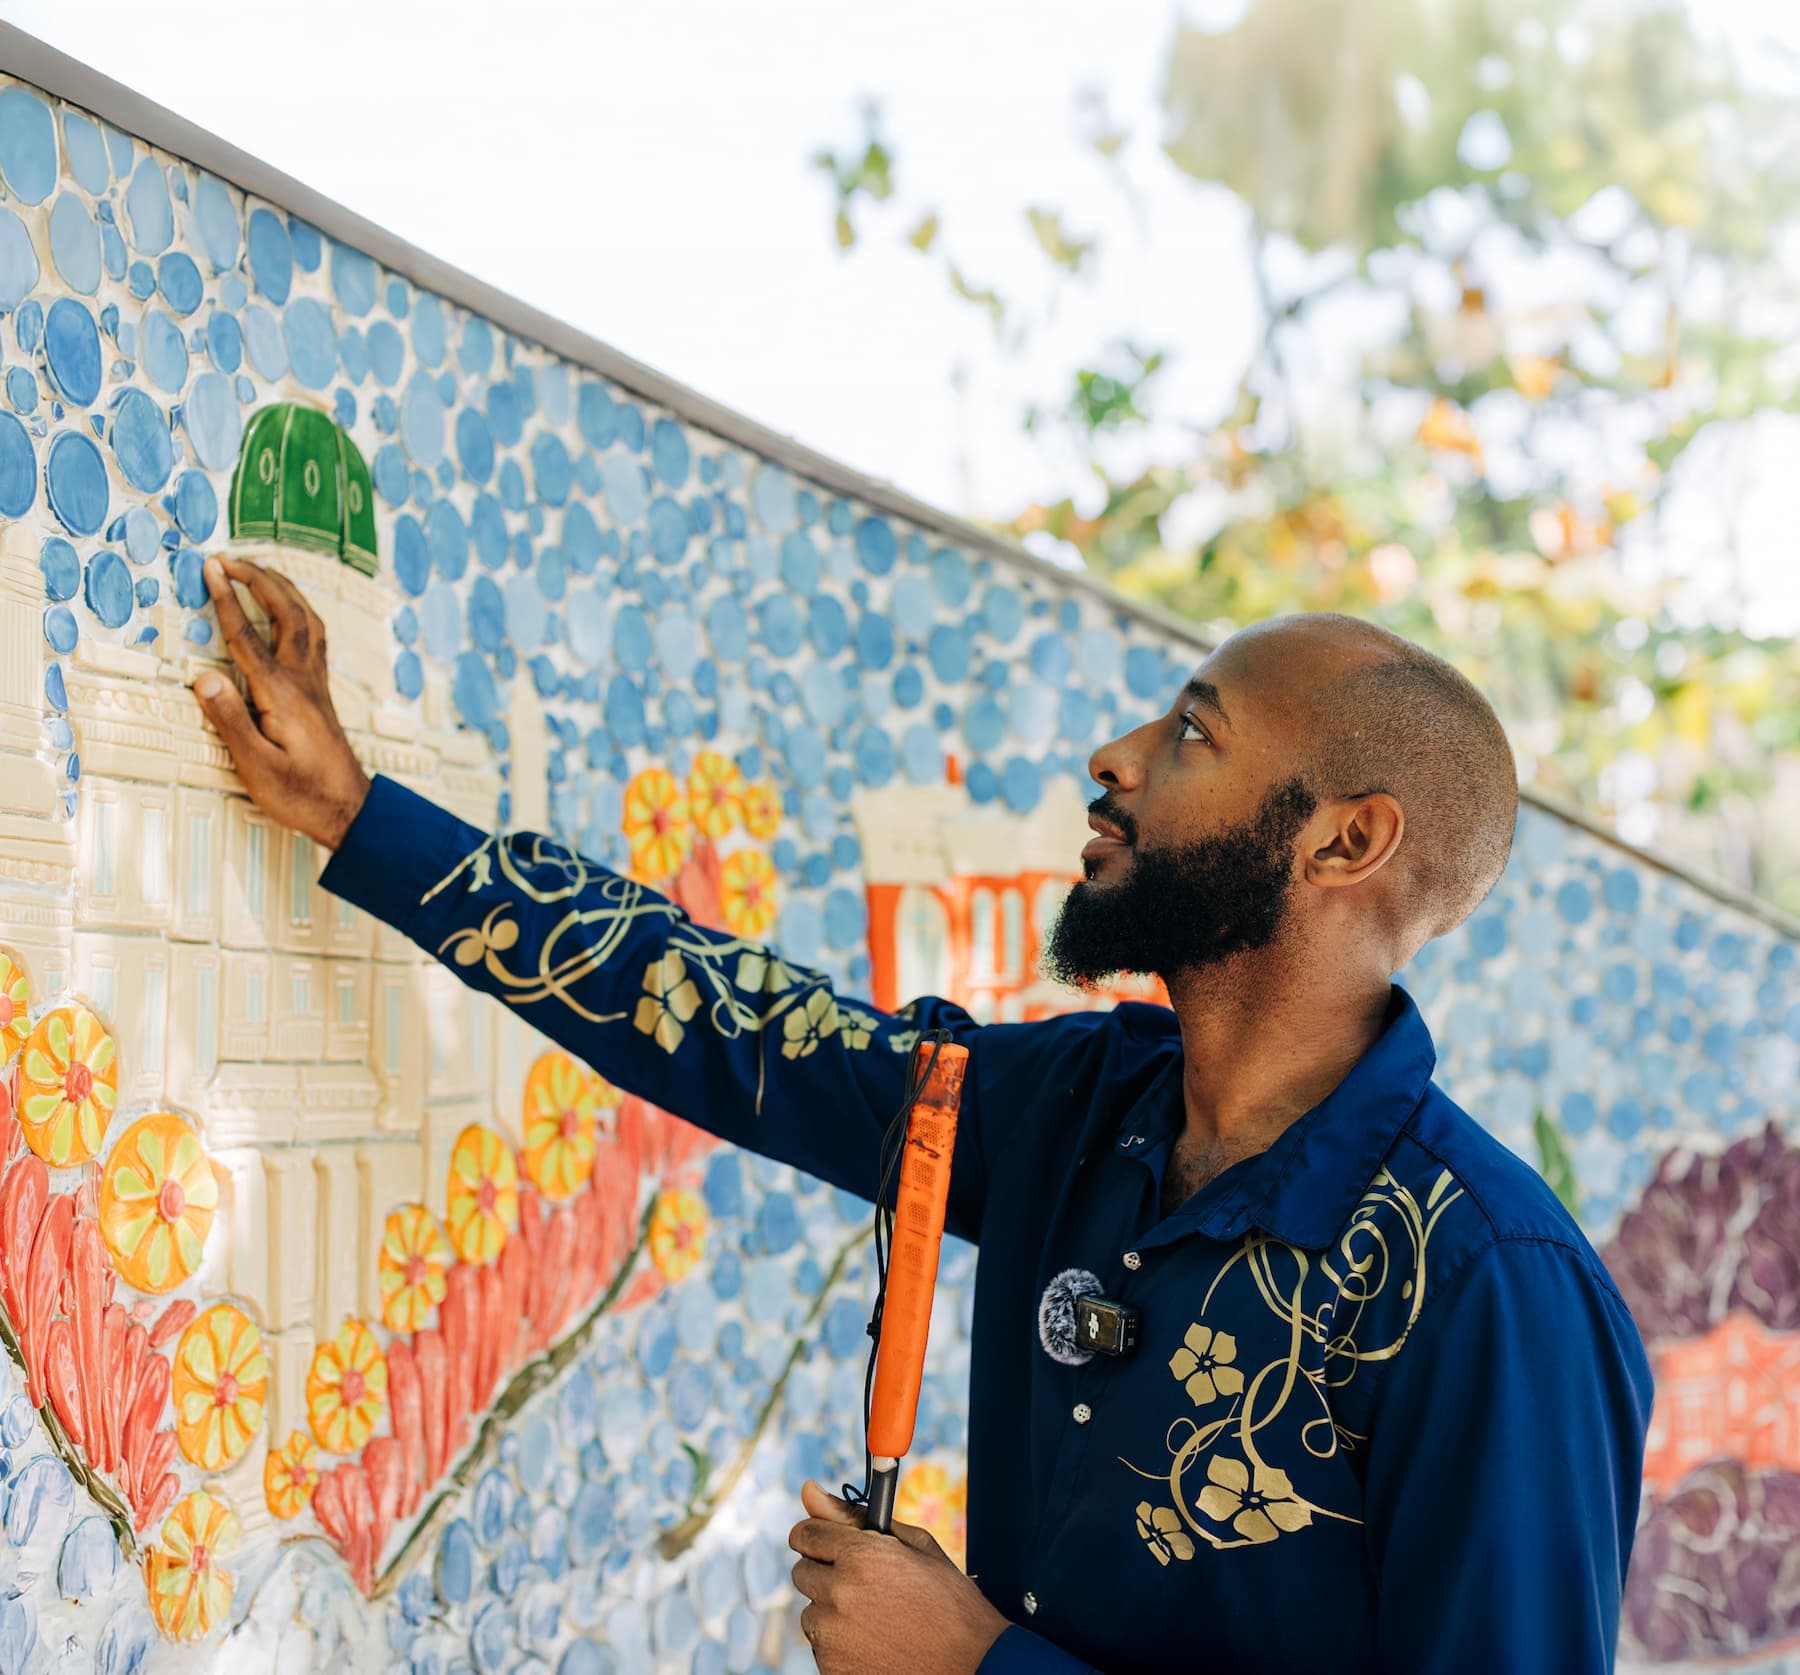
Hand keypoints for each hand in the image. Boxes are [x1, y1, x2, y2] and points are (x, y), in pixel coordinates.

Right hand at [190, 555, 371, 849]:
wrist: (348, 810)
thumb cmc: (301, 794)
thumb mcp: (257, 767)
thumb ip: (230, 721)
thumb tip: (204, 678)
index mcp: (282, 695)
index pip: (247, 636)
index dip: (226, 599)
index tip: (210, 567)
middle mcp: (303, 681)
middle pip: (288, 613)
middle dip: (259, 579)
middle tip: (229, 558)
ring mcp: (315, 685)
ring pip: (307, 621)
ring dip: (283, 590)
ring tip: (257, 570)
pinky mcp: (320, 694)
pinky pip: (313, 638)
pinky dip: (298, 612)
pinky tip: (290, 612)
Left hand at [789, 1479, 1006, 1674]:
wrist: (972, 1664)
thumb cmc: (948, 1601)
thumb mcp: (914, 1546)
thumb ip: (853, 1516)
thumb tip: (808, 1489)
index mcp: (859, 1555)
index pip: (805, 1533)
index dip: (818, 1537)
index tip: (829, 1545)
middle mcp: (838, 1594)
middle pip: (803, 1573)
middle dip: (826, 1573)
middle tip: (861, 1584)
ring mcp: (832, 1636)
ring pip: (812, 1613)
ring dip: (832, 1612)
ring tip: (875, 1618)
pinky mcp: (832, 1669)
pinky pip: (821, 1647)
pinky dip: (840, 1644)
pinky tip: (875, 1642)